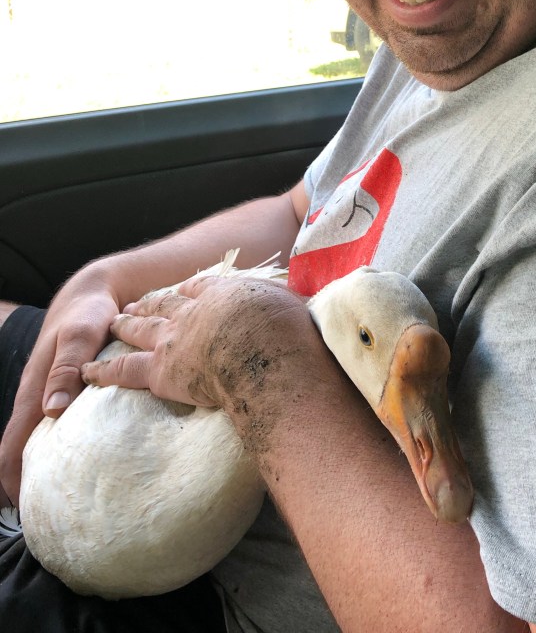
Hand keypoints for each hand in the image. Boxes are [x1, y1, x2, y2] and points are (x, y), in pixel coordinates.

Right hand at [0, 260, 124, 505]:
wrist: (97, 293)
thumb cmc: (87, 314)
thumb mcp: (79, 335)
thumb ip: (67, 368)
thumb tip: (52, 411)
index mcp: (34, 394)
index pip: (11, 449)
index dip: (12, 484)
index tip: (24, 514)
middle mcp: (40, 401)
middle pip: (24, 454)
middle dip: (31, 488)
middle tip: (51, 523)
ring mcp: (54, 399)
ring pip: (44, 444)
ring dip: (50, 472)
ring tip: (71, 506)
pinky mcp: (71, 395)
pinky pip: (64, 431)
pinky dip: (68, 453)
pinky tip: (90, 468)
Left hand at [80, 273, 317, 445]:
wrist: (266, 350)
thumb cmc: (291, 333)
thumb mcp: (299, 307)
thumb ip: (298, 307)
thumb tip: (327, 308)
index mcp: (227, 292)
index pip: (202, 287)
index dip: (191, 290)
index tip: (185, 290)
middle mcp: (195, 309)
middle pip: (166, 301)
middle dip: (151, 301)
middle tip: (136, 301)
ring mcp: (175, 337)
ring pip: (141, 327)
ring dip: (126, 324)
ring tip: (114, 323)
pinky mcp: (161, 368)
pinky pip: (124, 368)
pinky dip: (103, 368)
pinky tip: (88, 369)